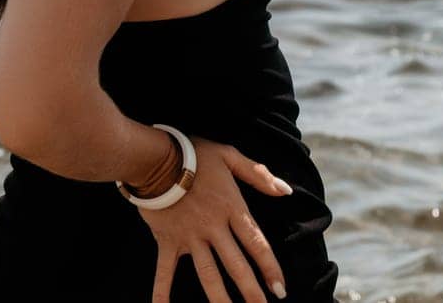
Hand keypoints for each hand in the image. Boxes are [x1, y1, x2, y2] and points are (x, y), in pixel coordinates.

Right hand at [136, 135, 292, 302]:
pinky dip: (162, 292)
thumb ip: (258, 174)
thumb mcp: (230, 156)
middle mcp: (213, 227)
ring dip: (219, 299)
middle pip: (236, 265)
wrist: (155, 157)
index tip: (280, 290)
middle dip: (251, 291)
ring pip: (207, 274)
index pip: (256, 243)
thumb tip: (287, 190)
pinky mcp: (167, 240)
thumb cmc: (194, 154)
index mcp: (231, 208)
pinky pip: (164, 270)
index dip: (270, 268)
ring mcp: (189, 237)